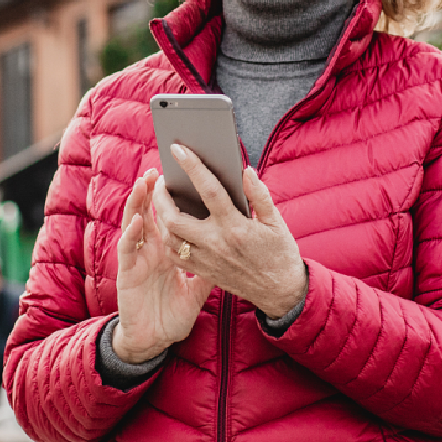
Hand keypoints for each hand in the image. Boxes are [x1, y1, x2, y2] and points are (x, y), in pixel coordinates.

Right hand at [111, 169, 212, 363]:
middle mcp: (150, 250)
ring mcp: (137, 259)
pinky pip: (127, 249)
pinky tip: (138, 220)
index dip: (172, 196)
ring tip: (146, 181)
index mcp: (168, 250)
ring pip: (134, 222)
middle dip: (152, 190)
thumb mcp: (199, 288)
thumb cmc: (174, 315)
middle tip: (162, 167)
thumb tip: (228, 244)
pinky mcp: (127, 273)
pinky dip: (131, 233)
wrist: (154, 343)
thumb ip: (210, 266)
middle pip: (149, 212)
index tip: (182, 174)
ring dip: (137, 201)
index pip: (169, 215)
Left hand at [150, 145, 306, 319]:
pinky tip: (171, 226)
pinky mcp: (203, 272)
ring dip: (161, 218)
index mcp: (235, 226)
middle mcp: (216, 244)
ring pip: (169, 238)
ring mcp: (207, 260)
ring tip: (163, 201)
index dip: (192, 166)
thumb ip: (259, 195)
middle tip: (162, 182)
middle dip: (161, 197)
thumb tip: (245, 170)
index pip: (209, 190)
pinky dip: (168, 239)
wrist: (280, 292)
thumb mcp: (276, 222)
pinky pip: (175, 256)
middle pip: (174, 219)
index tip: (179, 149)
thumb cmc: (280, 253)